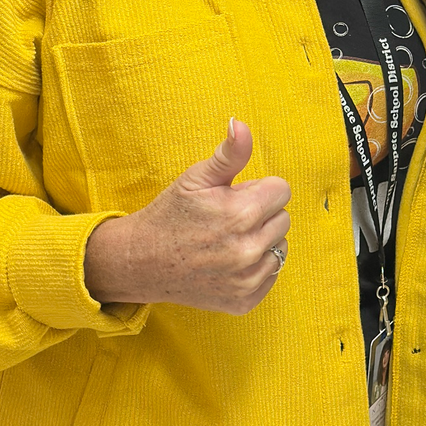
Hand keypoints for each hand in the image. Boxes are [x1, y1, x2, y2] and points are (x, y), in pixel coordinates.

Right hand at [83, 120, 291, 311]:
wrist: (143, 262)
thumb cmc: (171, 215)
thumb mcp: (196, 177)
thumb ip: (229, 153)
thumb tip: (242, 125)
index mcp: (241, 214)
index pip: (282, 191)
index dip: (258, 189)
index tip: (235, 196)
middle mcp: (248, 249)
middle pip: (283, 218)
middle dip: (260, 214)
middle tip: (227, 218)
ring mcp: (247, 279)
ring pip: (280, 247)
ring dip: (261, 241)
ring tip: (228, 239)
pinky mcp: (244, 300)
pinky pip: (271, 275)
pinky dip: (255, 267)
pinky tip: (228, 261)